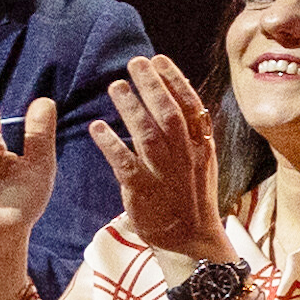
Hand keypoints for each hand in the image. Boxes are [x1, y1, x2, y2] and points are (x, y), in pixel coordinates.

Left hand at [86, 56, 231, 264]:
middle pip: (170, 115)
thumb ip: (192, 132)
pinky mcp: (144, 192)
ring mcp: (165, 174)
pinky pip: (125, 164)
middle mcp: (185, 157)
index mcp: (201, 147)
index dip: (174, 81)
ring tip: (116, 86)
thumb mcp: (202, 161)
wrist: (192, 239)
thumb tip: (179, 96)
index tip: (159, 60)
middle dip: (153, 86)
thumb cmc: (192, 196)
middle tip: (135, 63)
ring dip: (132, 109)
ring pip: (149, 136)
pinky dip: (111, 145)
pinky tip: (97, 127)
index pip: (191, 107)